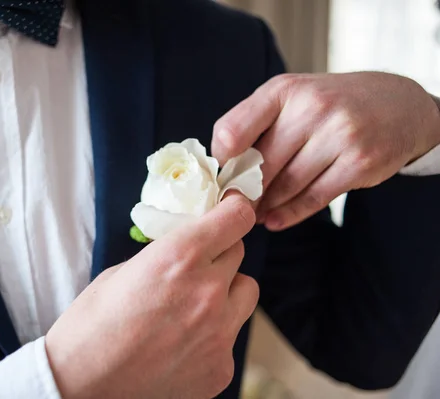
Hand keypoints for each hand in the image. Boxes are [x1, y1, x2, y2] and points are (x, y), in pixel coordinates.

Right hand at [45, 194, 258, 398]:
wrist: (81, 385)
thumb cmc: (91, 325)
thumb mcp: (123, 272)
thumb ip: (166, 257)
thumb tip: (189, 250)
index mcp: (179, 258)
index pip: (237, 218)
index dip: (235, 209)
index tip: (230, 210)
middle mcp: (208, 291)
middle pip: (239, 254)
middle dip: (219, 254)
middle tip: (195, 267)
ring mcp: (220, 333)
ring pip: (246, 293)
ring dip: (227, 291)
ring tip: (193, 306)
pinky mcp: (221, 367)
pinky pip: (231, 336)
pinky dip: (214, 334)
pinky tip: (182, 344)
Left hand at [212, 72, 439, 230]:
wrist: (398, 105)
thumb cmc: (330, 104)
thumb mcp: (291, 97)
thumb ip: (255, 123)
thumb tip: (223, 167)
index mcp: (284, 90)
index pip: (234, 128)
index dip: (222, 159)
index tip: (220, 176)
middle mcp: (312, 107)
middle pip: (262, 164)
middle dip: (245, 191)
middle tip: (234, 207)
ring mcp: (340, 134)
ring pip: (287, 184)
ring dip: (266, 205)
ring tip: (255, 214)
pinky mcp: (360, 163)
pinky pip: (314, 197)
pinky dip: (290, 213)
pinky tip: (275, 220)